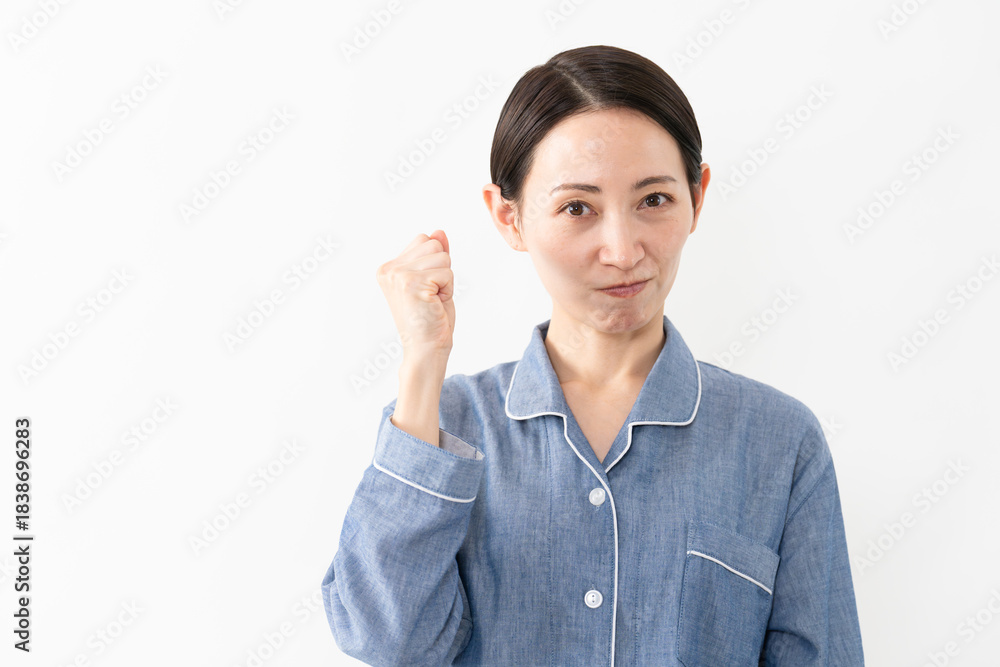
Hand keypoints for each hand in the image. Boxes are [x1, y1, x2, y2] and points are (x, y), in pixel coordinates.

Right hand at [375, 229, 455, 358]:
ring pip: (442, 256)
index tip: (427, 289)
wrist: (426, 350)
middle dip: (442, 269)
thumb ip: (434, 255)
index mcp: (389, 267)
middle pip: (434, 244)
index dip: (435, 264)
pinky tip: (435, 304)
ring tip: (433, 300)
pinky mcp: (412, 283)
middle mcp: (389, 269)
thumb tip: (439, 231)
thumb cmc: (431, 320)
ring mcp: (398, 275)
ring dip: (446, 280)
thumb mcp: (434, 280)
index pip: (424, 240)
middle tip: (431, 296)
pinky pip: (447, 272)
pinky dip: (448, 289)